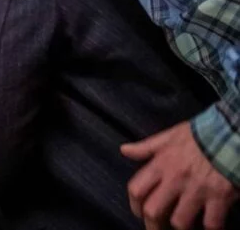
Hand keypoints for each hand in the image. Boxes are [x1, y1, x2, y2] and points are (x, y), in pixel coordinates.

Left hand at [122, 121, 238, 229]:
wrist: (229, 133)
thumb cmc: (198, 135)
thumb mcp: (169, 136)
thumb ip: (146, 147)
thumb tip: (124, 150)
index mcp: (161, 164)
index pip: (136, 189)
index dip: (134, 205)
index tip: (138, 212)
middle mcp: (175, 179)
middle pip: (153, 210)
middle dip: (153, 224)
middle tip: (158, 227)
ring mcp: (197, 190)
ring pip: (180, 221)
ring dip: (181, 226)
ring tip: (184, 226)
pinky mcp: (219, 198)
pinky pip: (211, 223)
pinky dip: (210, 228)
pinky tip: (209, 226)